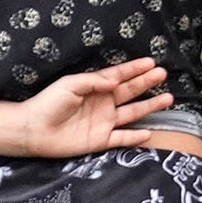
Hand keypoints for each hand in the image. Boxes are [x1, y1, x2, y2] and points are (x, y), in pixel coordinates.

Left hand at [8, 58, 172, 158]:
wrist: (34, 130)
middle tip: (163, 74)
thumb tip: (116, 81)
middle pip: (130, 91)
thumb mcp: (70, 84)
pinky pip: (122, 138)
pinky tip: (150, 132)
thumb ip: (94, 81)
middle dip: (146, 82)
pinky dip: (136, 137)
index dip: (135, 69)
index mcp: (95, 87)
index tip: (151, 62)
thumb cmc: (48, 103)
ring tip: (168, 99)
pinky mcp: (101, 140)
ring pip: (132, 113)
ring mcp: (104, 122)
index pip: (119, 76)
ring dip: (150, 106)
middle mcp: (103, 103)